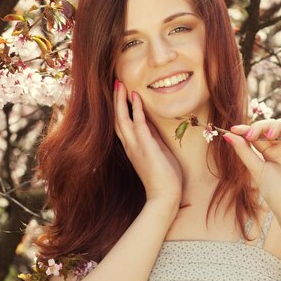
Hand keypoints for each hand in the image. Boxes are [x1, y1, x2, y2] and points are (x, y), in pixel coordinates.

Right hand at [114, 80, 182, 218]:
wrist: (165, 197)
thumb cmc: (164, 179)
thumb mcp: (157, 154)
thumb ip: (152, 140)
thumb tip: (151, 125)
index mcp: (132, 149)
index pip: (122, 125)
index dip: (119, 109)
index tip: (120, 93)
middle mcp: (130, 147)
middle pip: (117, 119)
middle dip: (116, 101)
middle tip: (116, 83)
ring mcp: (136, 147)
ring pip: (123, 119)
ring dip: (121, 101)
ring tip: (120, 85)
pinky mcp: (146, 147)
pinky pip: (139, 124)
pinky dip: (136, 109)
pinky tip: (136, 97)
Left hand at [224, 119, 280, 224]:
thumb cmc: (274, 192)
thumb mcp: (256, 169)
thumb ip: (243, 151)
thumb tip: (227, 135)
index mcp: (269, 151)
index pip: (257, 134)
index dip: (247, 129)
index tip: (234, 129)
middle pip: (271, 126)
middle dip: (260, 126)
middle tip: (251, 135)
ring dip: (276, 124)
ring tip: (269, 135)